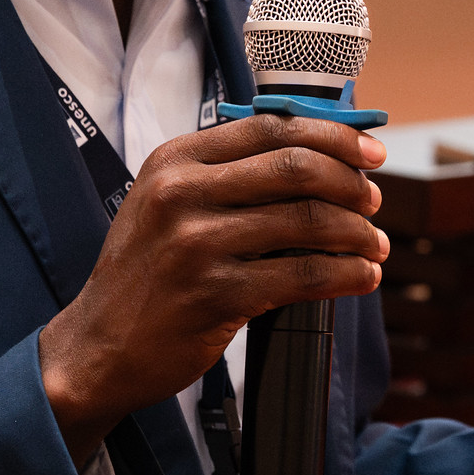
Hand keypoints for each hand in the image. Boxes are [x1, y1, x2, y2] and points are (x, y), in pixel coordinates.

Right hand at [37, 115, 389, 466]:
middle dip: (351, 182)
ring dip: (357, 232)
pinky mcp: (215, 296)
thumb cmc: (147, 272)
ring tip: (376, 244)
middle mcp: (181, 194)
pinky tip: (362, 277)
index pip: (271, 127)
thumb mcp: (167, 203)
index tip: (369, 151)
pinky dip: (346, 274)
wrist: (98, 347)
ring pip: (306, 221)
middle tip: (374, 200)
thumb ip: (227, 174)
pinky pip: (303, 275)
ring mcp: (197, 245)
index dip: (333, 135)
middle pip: (295, 167)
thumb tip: (318, 154)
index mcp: (175, 160)